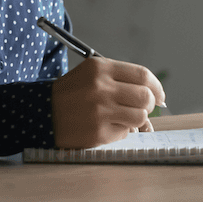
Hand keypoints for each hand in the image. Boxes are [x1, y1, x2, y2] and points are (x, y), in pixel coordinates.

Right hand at [51, 56, 166, 148]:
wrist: (42, 113)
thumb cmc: (72, 93)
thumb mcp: (91, 74)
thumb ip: (121, 79)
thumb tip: (155, 96)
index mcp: (100, 68)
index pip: (143, 75)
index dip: (157, 86)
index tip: (160, 95)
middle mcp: (100, 88)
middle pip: (146, 97)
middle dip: (150, 104)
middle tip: (143, 108)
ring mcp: (99, 111)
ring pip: (140, 117)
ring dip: (136, 119)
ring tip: (123, 117)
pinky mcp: (97, 132)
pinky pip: (125, 132)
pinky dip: (121, 130)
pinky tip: (106, 125)